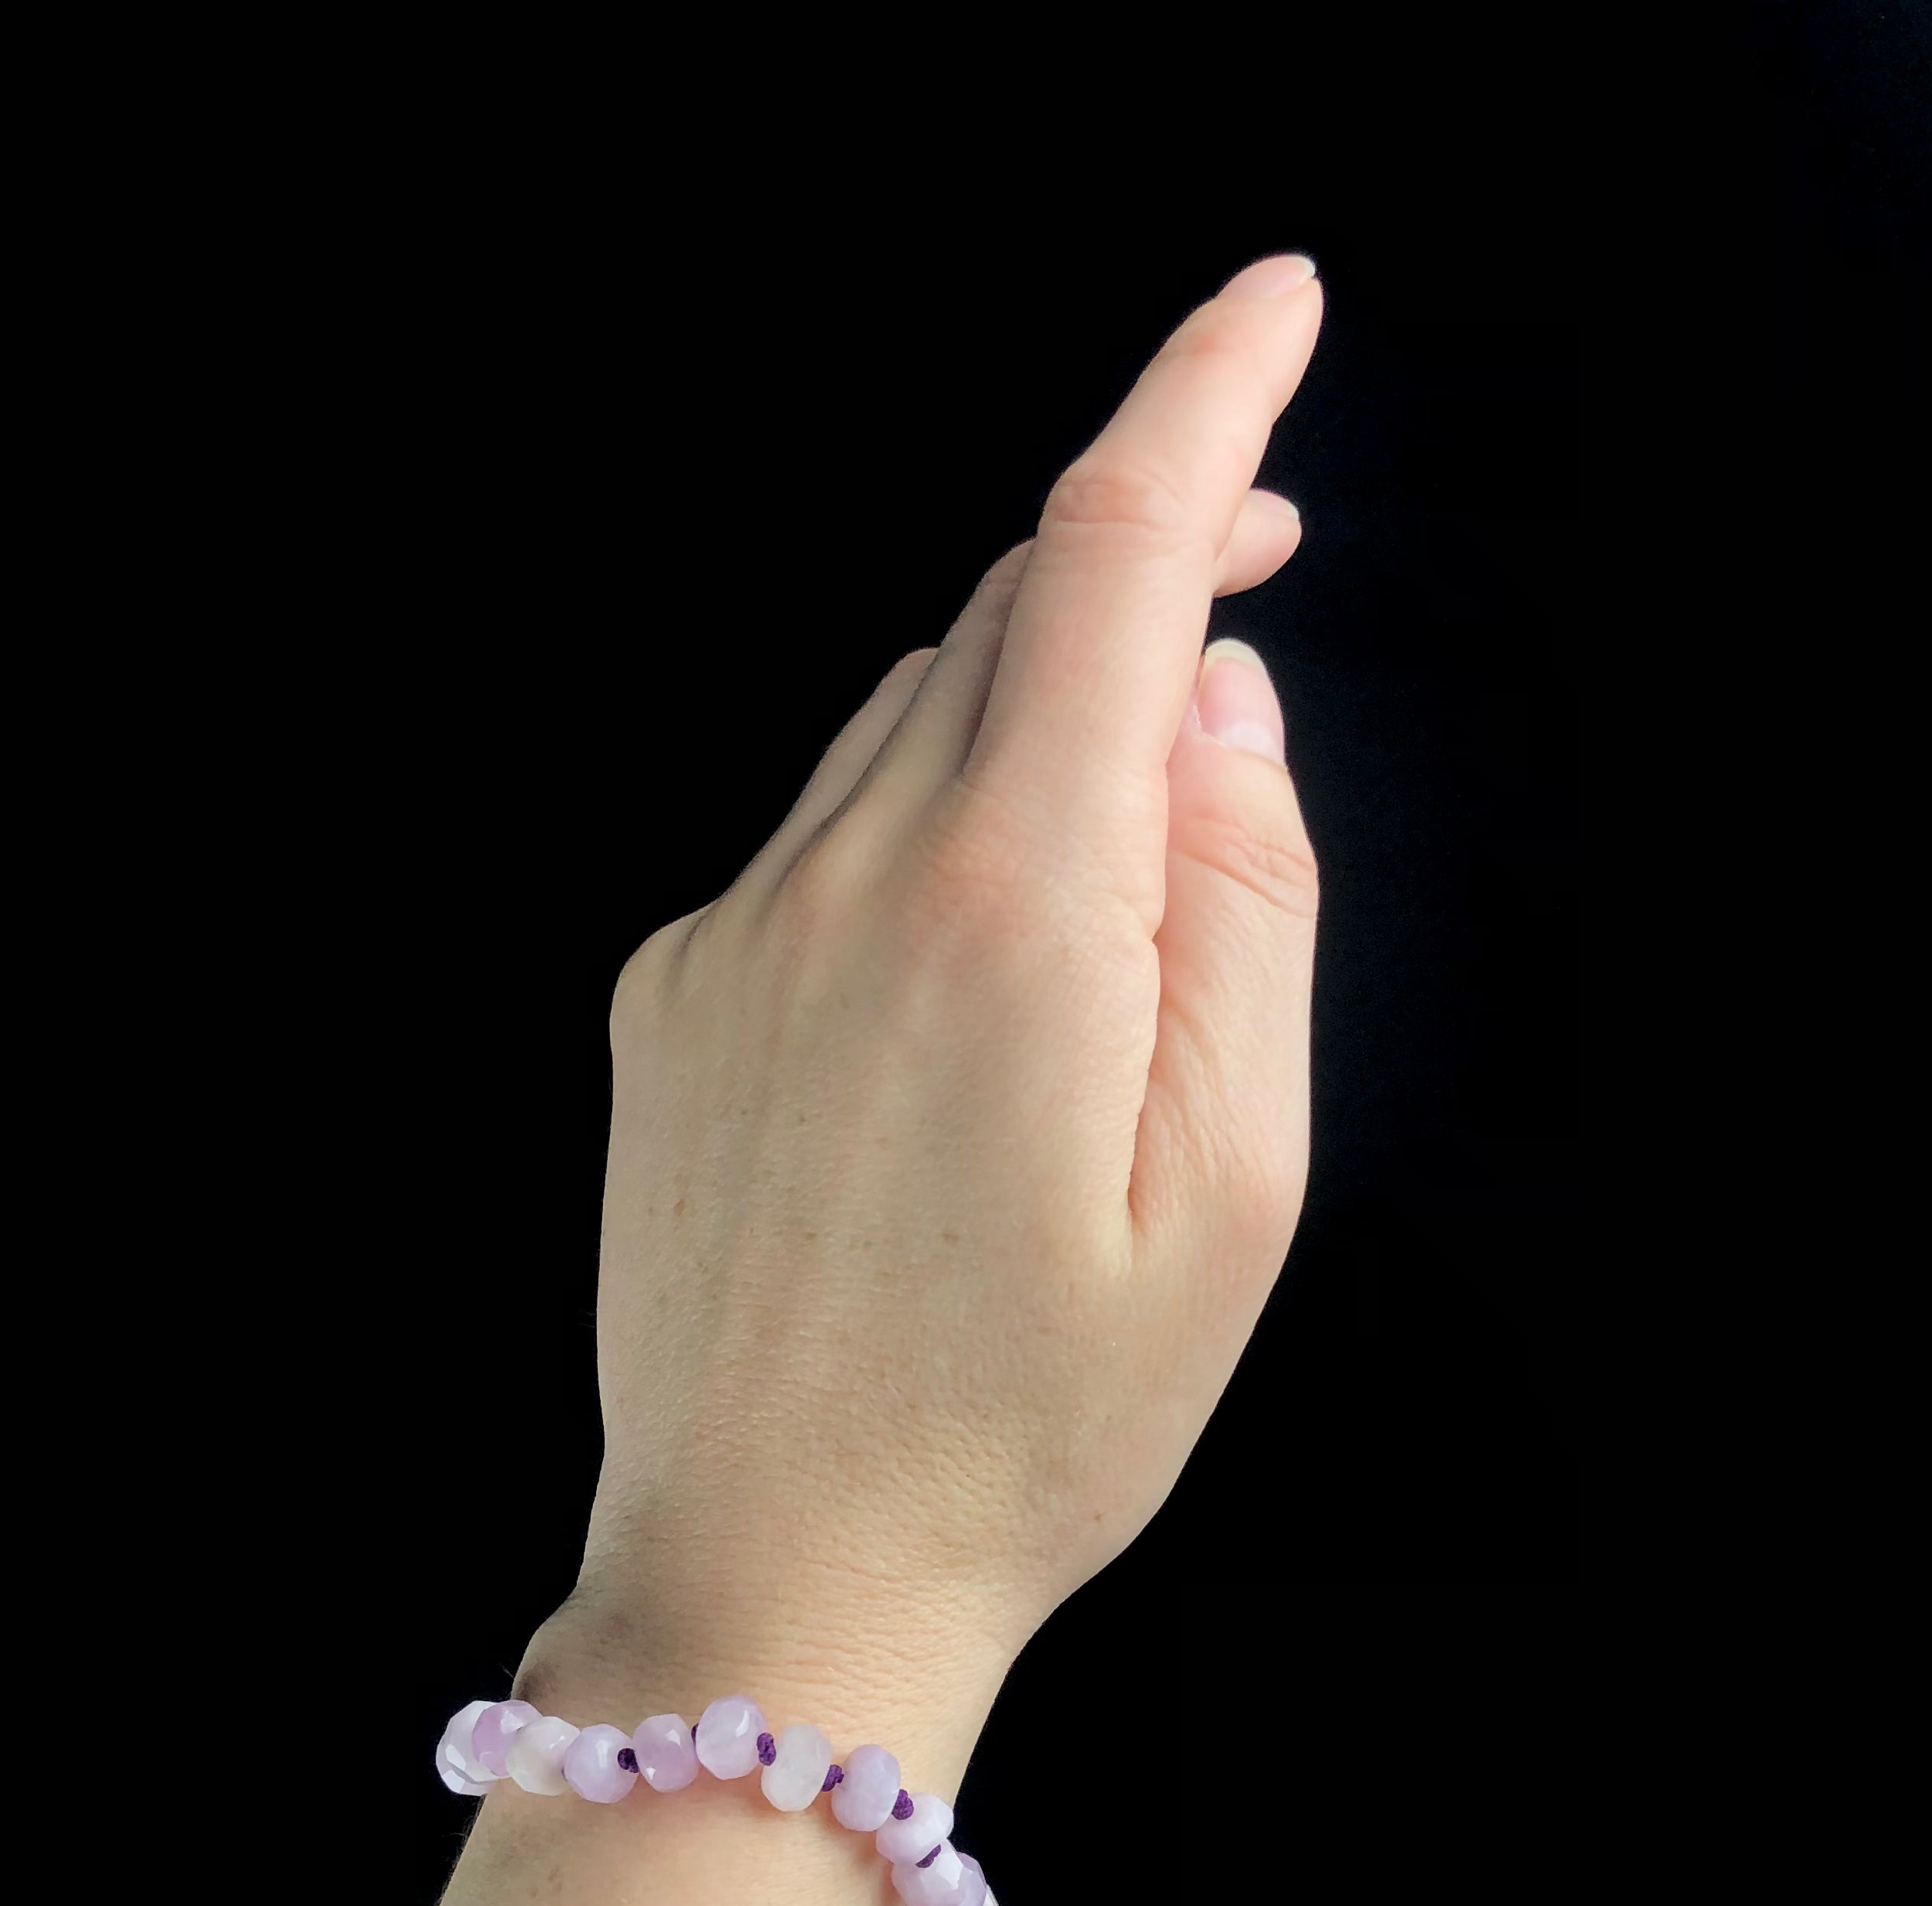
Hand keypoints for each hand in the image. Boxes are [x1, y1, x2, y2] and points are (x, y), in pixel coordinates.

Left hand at [542, 255, 1323, 1735]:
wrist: (779, 1565)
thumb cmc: (1033, 1418)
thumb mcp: (1232, 1187)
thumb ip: (1247, 909)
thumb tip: (1209, 707)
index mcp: (1011, 914)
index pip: (1105, 557)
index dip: (1200, 401)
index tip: (1268, 313)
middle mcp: (841, 882)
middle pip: (1003, 617)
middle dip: (1134, 578)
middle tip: (1238, 626)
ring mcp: (728, 933)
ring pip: (904, 719)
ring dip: (1021, 731)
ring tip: (1093, 913)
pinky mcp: (663, 993)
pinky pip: (815, 835)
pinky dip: (913, 836)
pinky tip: (954, 1002)